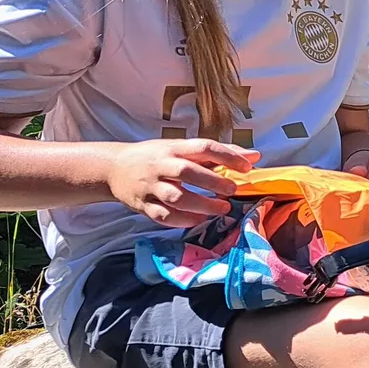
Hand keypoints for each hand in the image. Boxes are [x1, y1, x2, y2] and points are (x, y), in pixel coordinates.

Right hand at [107, 137, 256, 226]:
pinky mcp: (142, 206)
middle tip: (232, 190)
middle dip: (213, 182)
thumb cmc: (157, 157)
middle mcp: (160, 166)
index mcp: (174, 148)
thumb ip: (219, 153)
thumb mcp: (183, 148)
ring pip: (175, 197)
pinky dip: (183, 220)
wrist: (114, 169)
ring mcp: (150, 187)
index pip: (203, 147)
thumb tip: (254, 157)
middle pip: (186, 172)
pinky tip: (200, 219)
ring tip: (223, 208)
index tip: (247, 167)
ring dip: (202, 204)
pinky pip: (163, 216)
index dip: (227, 156)